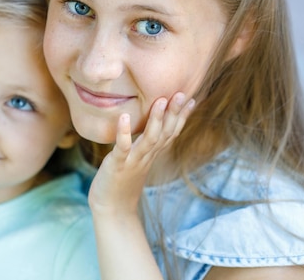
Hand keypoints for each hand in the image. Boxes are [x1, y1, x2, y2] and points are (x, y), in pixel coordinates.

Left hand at [88, 93, 194, 216]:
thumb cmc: (123, 181)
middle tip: (182, 94)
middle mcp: (147, 156)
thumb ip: (146, 145)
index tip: (192, 98)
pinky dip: (123, 133)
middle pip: (166, 133)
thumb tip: (153, 129)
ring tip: (160, 100)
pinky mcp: (117, 165)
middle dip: (174, 114)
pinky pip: (122, 147)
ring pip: (149, 139)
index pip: (171, 133)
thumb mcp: (138, 160)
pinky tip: (123, 117)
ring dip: (156, 120)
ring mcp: (134, 161)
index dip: (182, 117)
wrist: (112, 209)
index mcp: (152, 154)